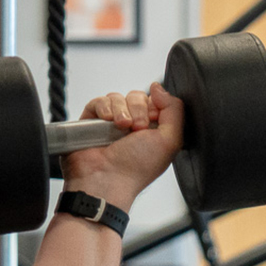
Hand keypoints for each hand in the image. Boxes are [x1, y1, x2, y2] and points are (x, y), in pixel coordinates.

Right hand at [61, 82, 184, 210]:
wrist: (107, 178)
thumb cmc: (138, 167)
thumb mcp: (170, 140)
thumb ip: (174, 110)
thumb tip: (158, 87)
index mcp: (153, 131)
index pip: (156, 102)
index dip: (155, 106)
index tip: (152, 120)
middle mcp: (133, 126)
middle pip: (137, 96)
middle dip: (138, 108)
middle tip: (136, 129)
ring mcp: (111, 124)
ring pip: (118, 97)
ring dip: (121, 109)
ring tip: (121, 127)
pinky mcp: (91, 121)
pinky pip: (99, 101)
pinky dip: (104, 107)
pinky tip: (107, 121)